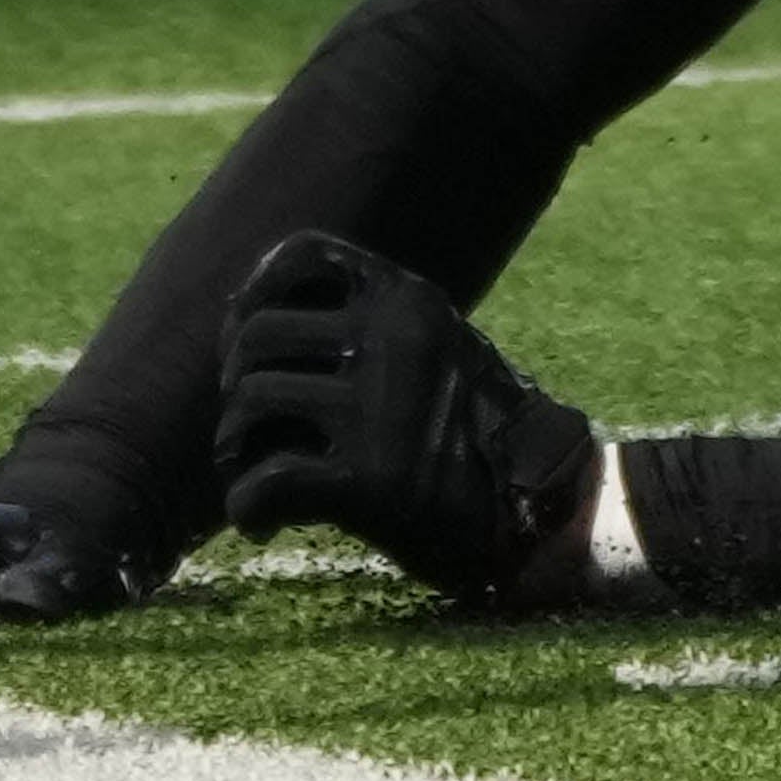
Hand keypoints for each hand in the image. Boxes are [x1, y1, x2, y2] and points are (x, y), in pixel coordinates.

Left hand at [211, 232, 619, 609]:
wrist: (545, 512)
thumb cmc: (478, 437)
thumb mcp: (436, 349)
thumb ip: (371, 330)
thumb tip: (258, 334)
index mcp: (407, 298)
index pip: (301, 255)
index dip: (253, 294)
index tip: (244, 340)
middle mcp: (391, 337)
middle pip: (256, 335)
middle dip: (235, 387)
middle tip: (247, 432)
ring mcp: (379, 407)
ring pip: (250, 404)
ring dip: (235, 450)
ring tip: (254, 478)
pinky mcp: (369, 480)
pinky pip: (265, 482)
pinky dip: (248, 508)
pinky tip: (264, 525)